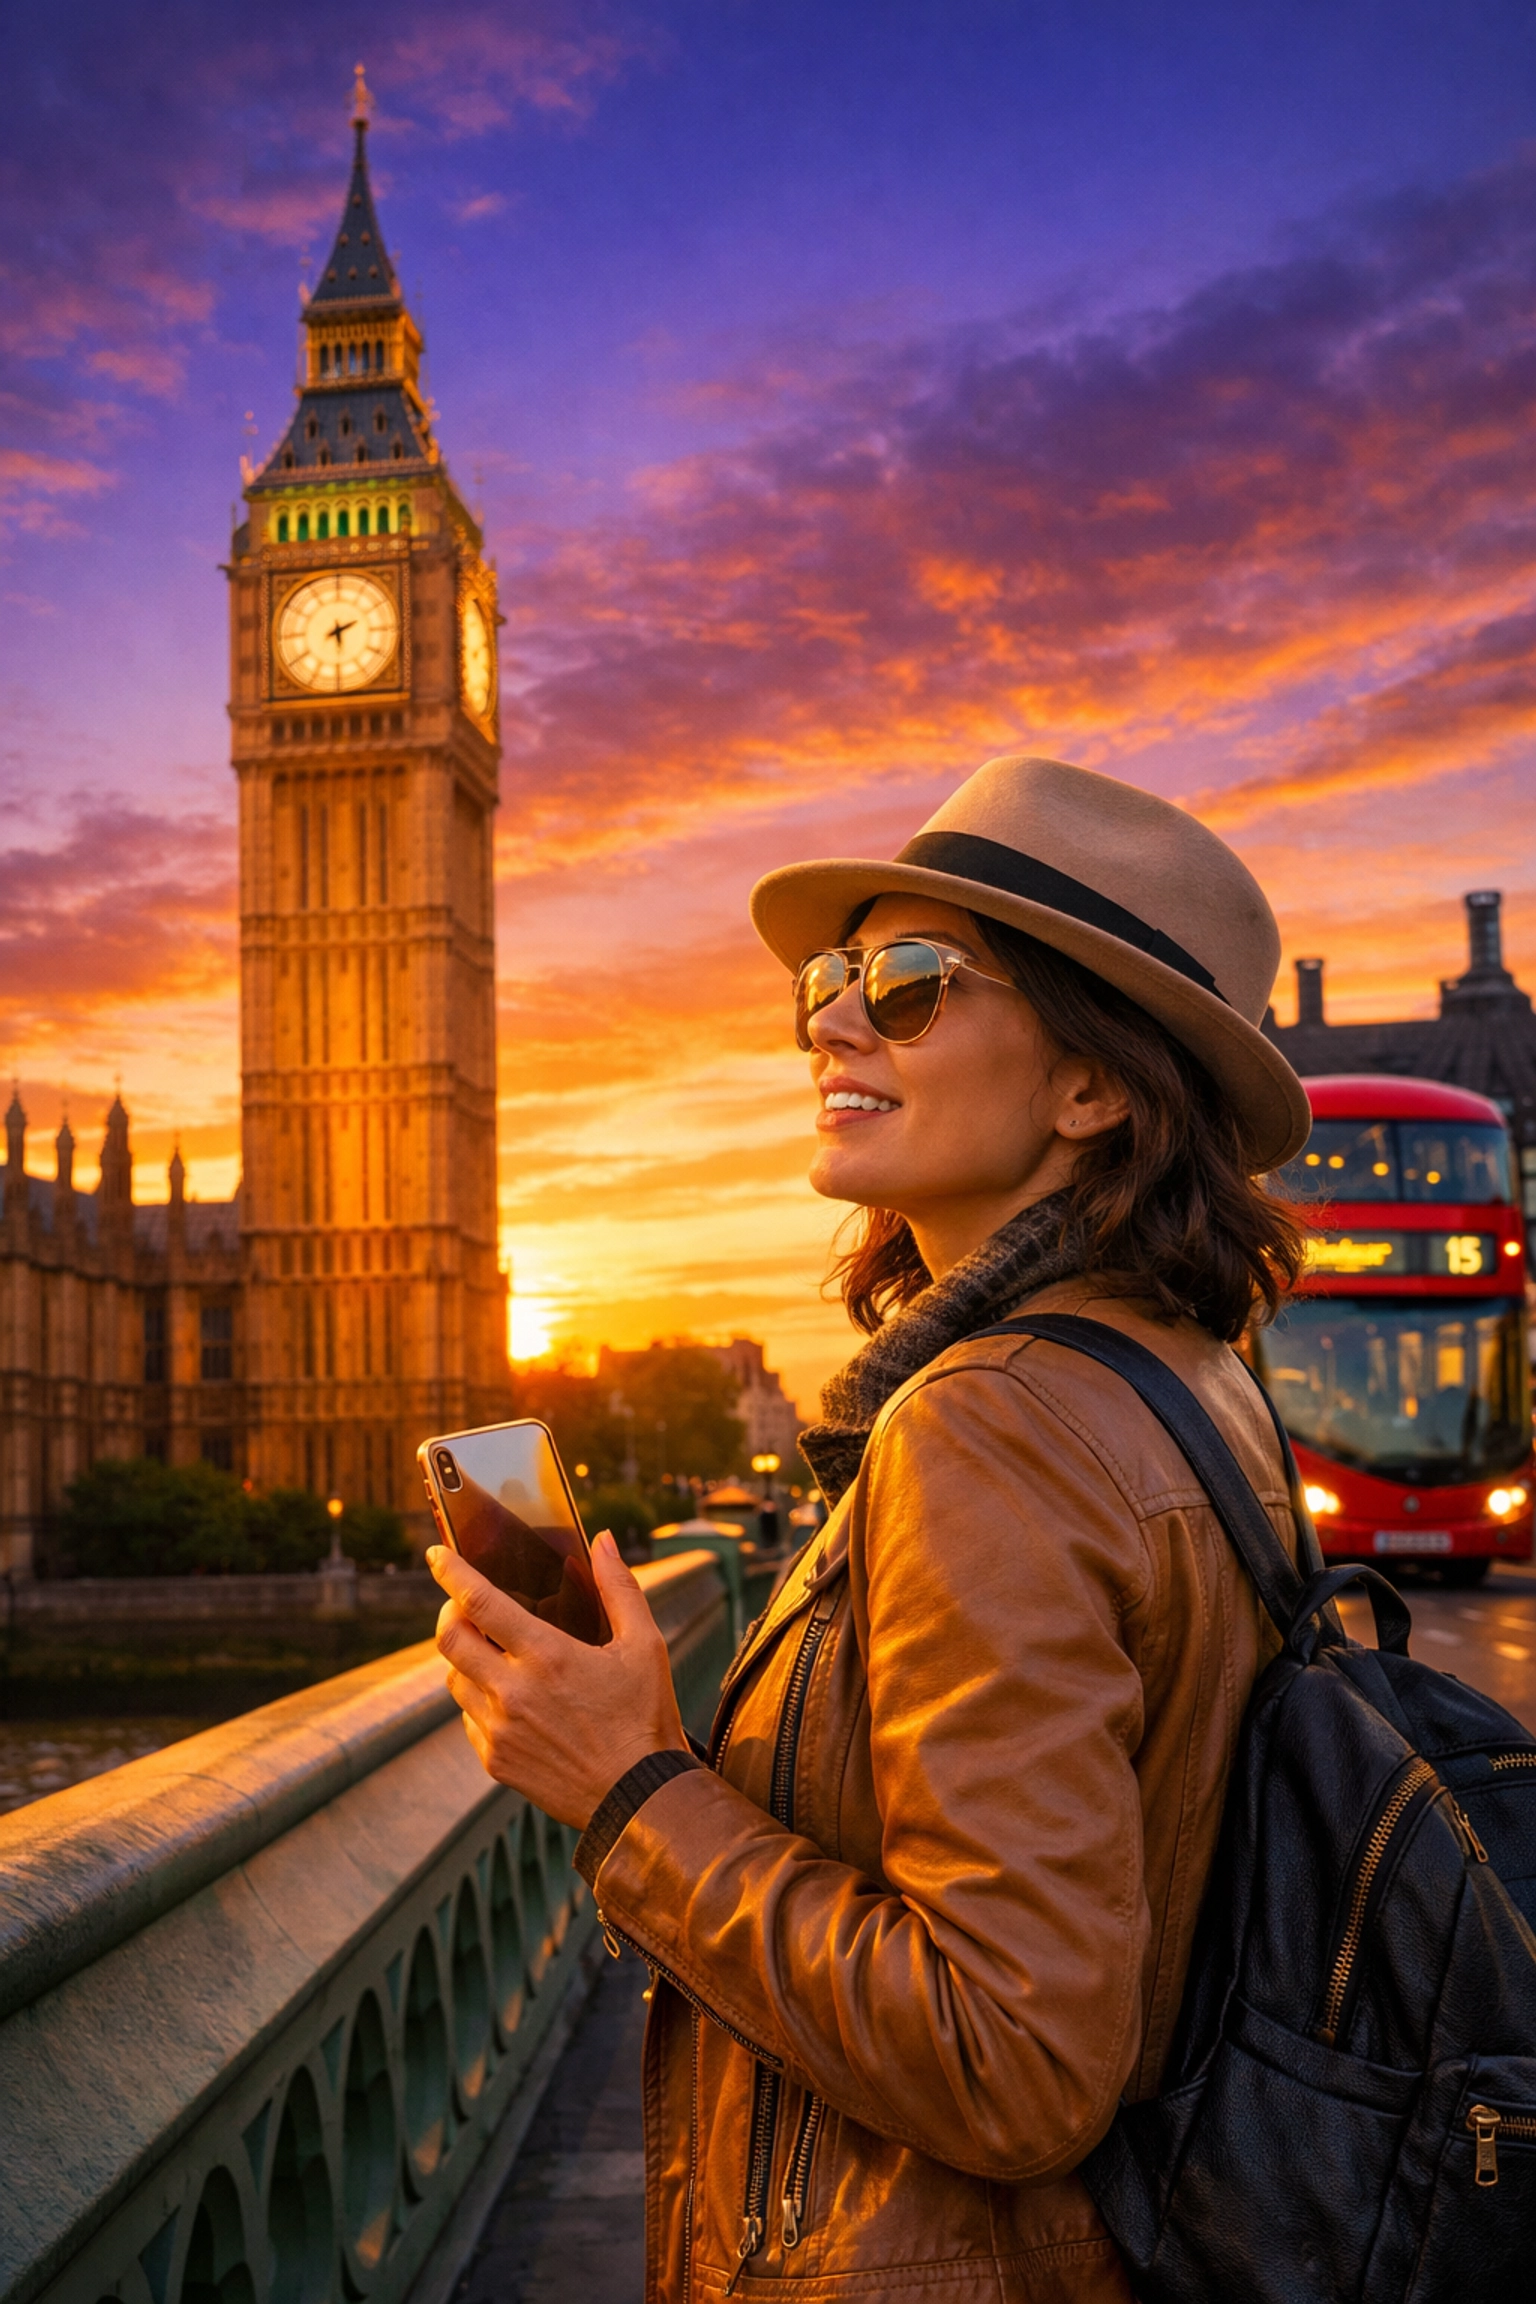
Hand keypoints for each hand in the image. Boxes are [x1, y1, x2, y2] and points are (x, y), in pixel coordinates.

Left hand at [430, 1531, 689, 1827]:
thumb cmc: (646, 1718)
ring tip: (491, 1652)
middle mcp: (513, 1692)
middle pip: (450, 1639)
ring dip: (465, 1658)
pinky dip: (479, 1700)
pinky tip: (508, 1698)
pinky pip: (469, 1719)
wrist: (639, 1799)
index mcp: (547, 1656)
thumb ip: (619, 1587)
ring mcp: (500, 1730)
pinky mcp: (496, 1762)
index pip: (479, 1602)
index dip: (451, 1572)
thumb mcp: (645, 1645)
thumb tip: (601, 1540)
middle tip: (463, 1604)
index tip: (437, 1553)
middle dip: (449, 1612)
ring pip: (455, 1679)